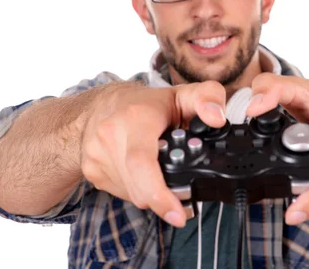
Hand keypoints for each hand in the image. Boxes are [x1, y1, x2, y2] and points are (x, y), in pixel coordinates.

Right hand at [80, 81, 226, 227]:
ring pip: (132, 195)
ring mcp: (96, 155)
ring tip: (160, 170)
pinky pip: (121, 193)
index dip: (159, 193)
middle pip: (140, 188)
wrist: (99, 104)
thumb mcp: (182, 94)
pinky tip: (142, 172)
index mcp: (135, 118)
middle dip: (164, 197)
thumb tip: (217, 119)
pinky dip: (137, 190)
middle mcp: (110, 136)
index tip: (178, 214)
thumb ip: (208, 98)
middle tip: (182, 192)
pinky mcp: (90, 170)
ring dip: (150, 192)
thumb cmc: (145, 103)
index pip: (141, 162)